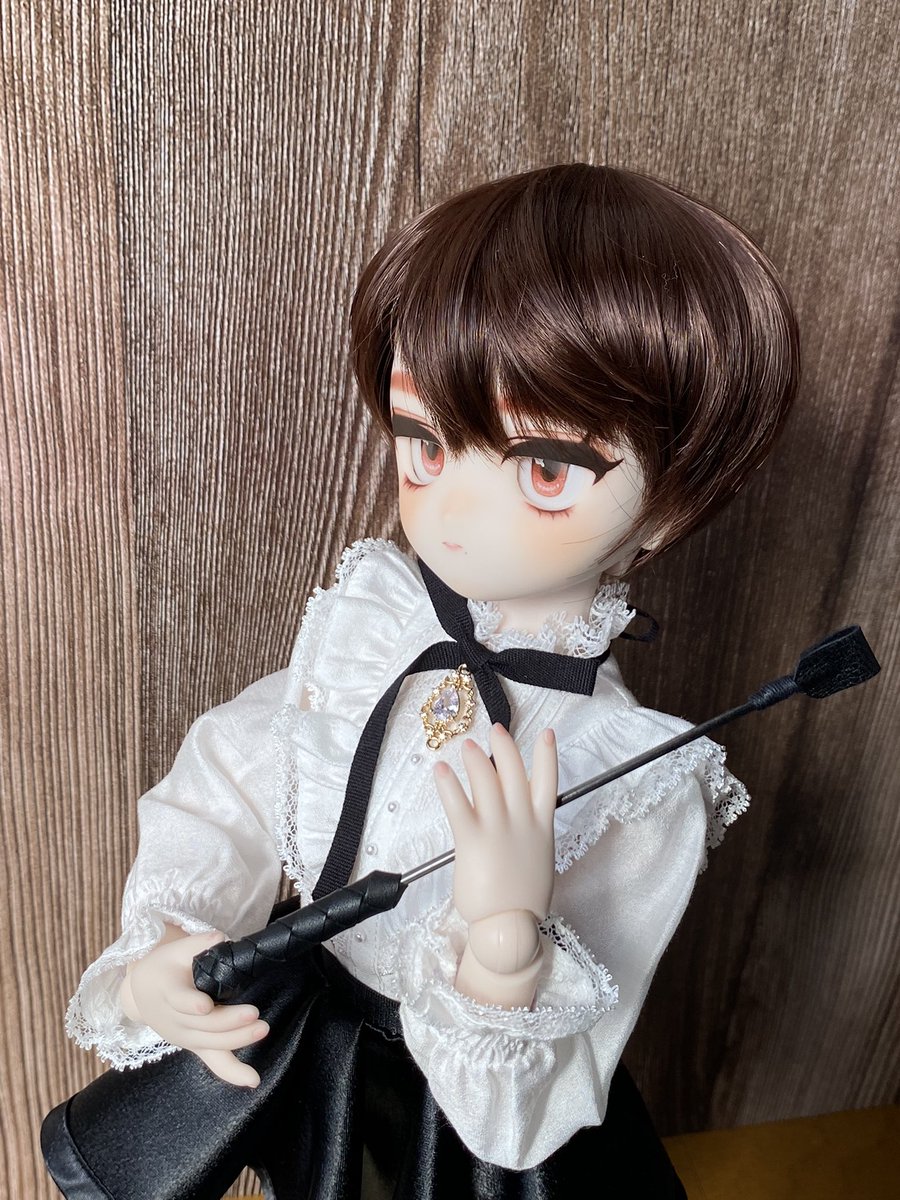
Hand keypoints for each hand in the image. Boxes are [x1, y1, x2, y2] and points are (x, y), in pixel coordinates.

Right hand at [120, 927, 267, 1086]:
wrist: (142, 993)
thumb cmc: (164, 966)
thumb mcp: (175, 950)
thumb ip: (197, 943)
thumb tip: (220, 937)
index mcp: (168, 992)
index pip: (179, 1001)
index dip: (191, 1004)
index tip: (205, 1006)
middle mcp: (175, 1020)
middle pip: (203, 1025)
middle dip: (229, 1021)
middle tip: (254, 1014)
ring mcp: (185, 1036)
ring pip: (212, 1043)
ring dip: (238, 1039)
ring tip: (262, 1028)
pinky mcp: (195, 1045)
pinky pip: (214, 1063)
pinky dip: (232, 1073)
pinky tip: (253, 1081)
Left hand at [434, 724, 557, 925]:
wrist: (510, 928)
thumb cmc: (522, 903)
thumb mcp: (537, 863)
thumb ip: (529, 839)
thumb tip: (518, 825)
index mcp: (541, 827)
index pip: (548, 783)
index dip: (547, 755)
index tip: (546, 734)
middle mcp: (522, 822)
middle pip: (514, 773)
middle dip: (504, 748)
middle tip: (496, 730)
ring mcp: (498, 829)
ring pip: (487, 782)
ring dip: (476, 759)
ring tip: (467, 745)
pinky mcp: (472, 841)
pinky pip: (458, 805)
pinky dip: (449, 785)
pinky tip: (441, 770)